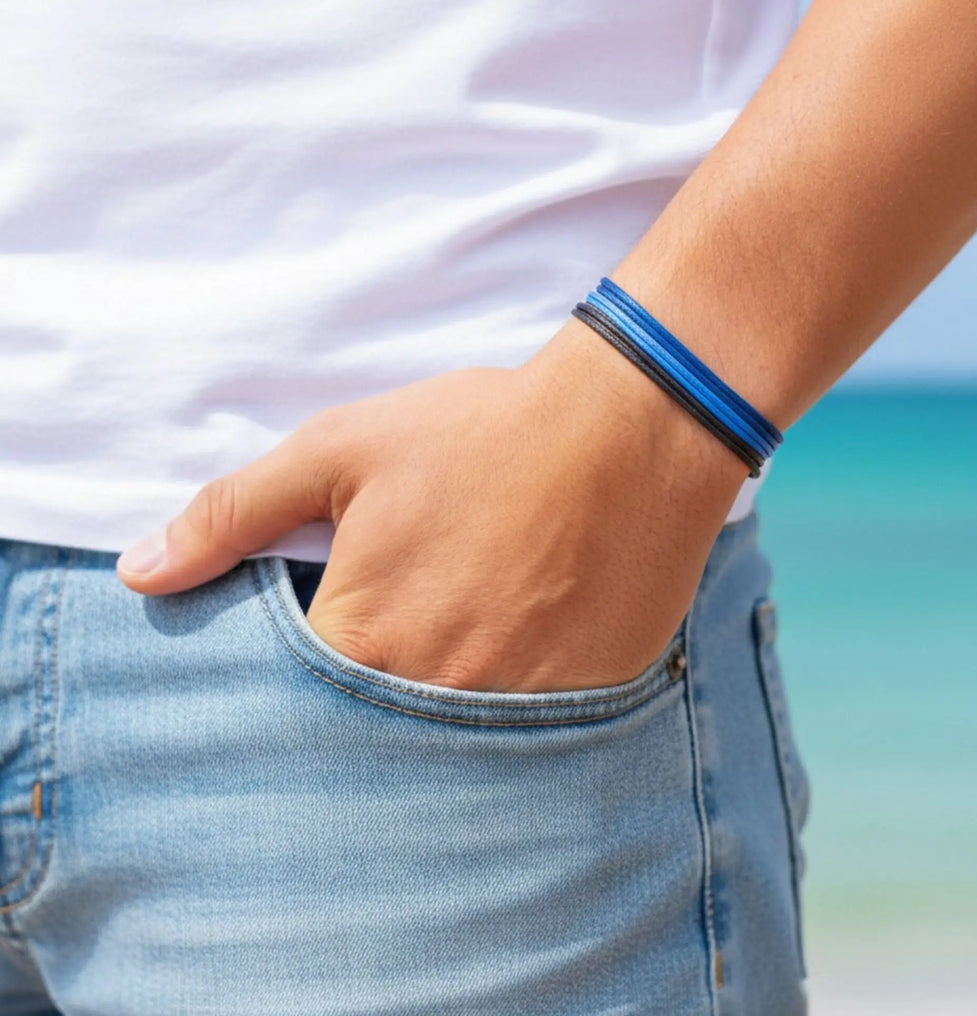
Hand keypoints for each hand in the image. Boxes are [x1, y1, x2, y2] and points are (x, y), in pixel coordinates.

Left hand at [117, 319, 747, 691]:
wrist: (629, 429)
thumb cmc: (481, 434)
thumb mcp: (341, 450)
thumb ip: (233, 513)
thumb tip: (143, 572)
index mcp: (362, 638)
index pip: (290, 706)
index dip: (296, 677)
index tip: (321, 644)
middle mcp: (434, 695)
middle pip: (368, 738)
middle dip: (367, 699)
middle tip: (406, 636)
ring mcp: (516, 712)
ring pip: (446, 750)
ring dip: (436, 713)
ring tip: (459, 646)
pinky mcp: (582, 707)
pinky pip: (524, 743)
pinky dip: (506, 717)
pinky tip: (516, 654)